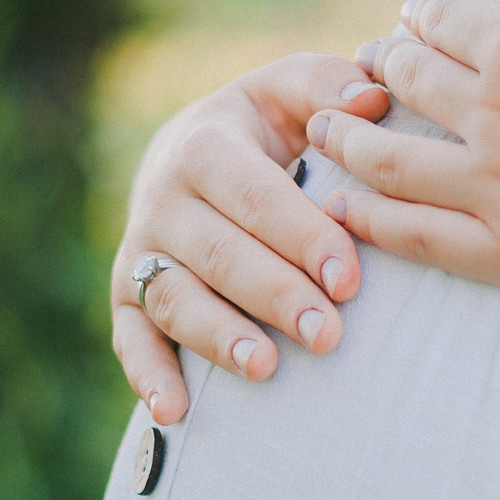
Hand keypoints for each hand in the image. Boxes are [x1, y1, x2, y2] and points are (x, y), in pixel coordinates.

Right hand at [112, 54, 388, 422]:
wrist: (191, 153)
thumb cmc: (267, 127)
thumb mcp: (292, 92)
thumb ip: (332, 87)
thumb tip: (373, 98)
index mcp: (206, 145)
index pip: (256, 197)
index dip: (302, 237)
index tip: (350, 278)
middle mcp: (162, 198)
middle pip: (218, 254)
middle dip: (274, 296)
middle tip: (327, 334)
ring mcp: (140, 250)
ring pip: (174, 299)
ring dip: (217, 337)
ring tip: (265, 367)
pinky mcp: (125, 295)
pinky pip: (129, 338)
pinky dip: (146, 375)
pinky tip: (173, 413)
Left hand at [310, 0, 499, 309]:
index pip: (444, 19)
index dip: (423, 13)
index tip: (415, 18)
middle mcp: (497, 117)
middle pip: (407, 84)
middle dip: (380, 66)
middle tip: (365, 67)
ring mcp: (499, 194)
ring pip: (389, 163)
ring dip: (347, 140)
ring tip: (323, 131)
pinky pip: (418, 239)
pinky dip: (370, 220)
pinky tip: (344, 209)